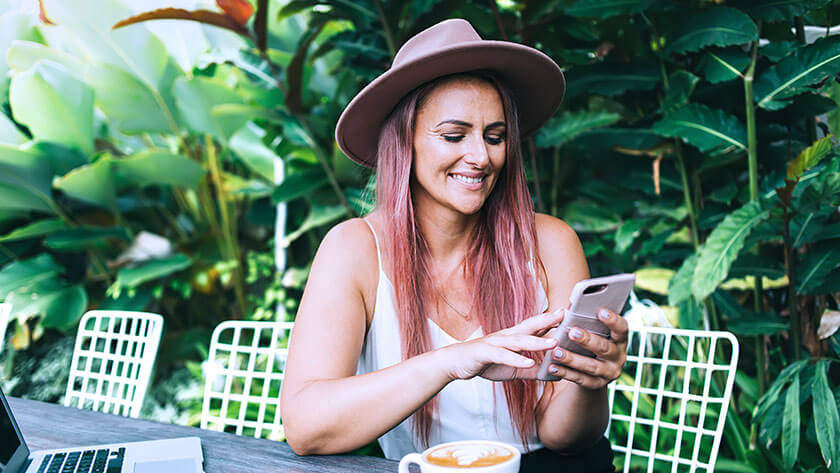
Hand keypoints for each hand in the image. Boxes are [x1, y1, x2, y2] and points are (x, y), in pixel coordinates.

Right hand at [441, 309, 562, 381]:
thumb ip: (533, 369)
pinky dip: (517, 358)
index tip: (572, 313)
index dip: (554, 319)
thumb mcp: (513, 368)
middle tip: (566, 314)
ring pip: (519, 340)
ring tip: (554, 342)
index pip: (537, 325)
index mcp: (514, 336)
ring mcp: (496, 343)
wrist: (455, 363)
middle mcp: (507, 336)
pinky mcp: (486, 353)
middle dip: (549, 319)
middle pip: (530, 325)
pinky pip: (504, 355)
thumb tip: (555, 374)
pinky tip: (529, 361)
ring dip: (537, 341)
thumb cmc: (485, 362)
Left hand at [545, 308, 627, 388]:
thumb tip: (567, 310)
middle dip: (587, 340)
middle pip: (604, 348)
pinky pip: (580, 379)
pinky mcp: (597, 384)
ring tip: (556, 352)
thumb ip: (586, 321)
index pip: (621, 328)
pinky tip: (552, 367)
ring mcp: (609, 373)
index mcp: (620, 340)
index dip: (613, 320)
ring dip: (572, 358)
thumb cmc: (591, 342)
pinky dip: (565, 373)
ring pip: (591, 366)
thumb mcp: (594, 332)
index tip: (600, 311)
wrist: (594, 371)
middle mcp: (619, 357)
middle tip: (571, 332)